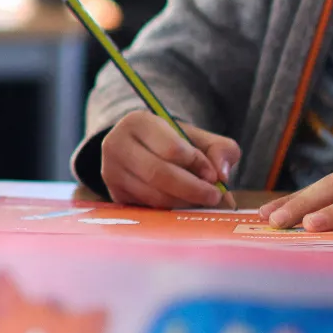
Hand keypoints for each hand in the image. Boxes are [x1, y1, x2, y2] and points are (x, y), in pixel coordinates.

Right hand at [100, 112, 240, 208]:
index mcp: (138, 122)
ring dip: (183, 202)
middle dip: (193, 189)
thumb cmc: (174, 143)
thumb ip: (220, 149)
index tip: (214, 175)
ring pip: (153, 195)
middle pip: (159, 174)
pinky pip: (147, 208)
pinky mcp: (114, 194)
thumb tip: (222, 175)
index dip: (197, 164)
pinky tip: (182, 203)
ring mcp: (111, 171)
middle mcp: (116, 145)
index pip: (172, 148)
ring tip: (200, 200)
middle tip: (214, 196)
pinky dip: (170, 210)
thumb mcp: (199, 137)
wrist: (142, 150)